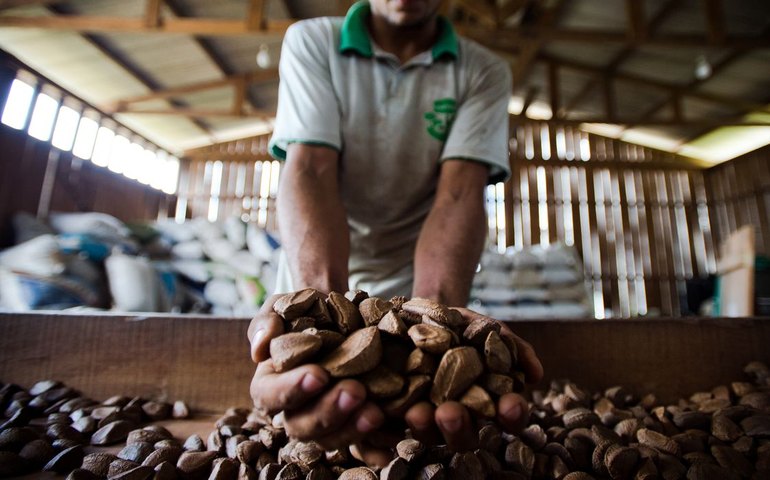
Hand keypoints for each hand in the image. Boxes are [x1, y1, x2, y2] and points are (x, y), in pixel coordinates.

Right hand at [248, 294, 384, 449]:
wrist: (341, 314)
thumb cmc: (305, 311)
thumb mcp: (282, 306)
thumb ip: (266, 322)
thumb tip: (261, 348)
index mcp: (270, 386)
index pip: (270, 396)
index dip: (291, 389)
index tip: (318, 375)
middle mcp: (295, 410)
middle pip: (303, 426)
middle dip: (329, 412)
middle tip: (355, 392)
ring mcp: (327, 421)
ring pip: (333, 438)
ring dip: (354, 429)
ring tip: (377, 413)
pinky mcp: (354, 423)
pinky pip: (364, 445)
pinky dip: (379, 443)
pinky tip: (396, 432)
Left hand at [400, 307, 542, 451]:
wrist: (420, 312)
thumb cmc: (462, 325)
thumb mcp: (487, 329)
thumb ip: (511, 348)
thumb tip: (535, 374)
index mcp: (488, 403)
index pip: (508, 419)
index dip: (512, 416)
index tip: (511, 404)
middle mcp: (459, 418)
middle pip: (464, 438)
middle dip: (459, 427)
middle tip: (450, 412)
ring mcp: (427, 418)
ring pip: (427, 435)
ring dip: (423, 426)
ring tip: (417, 411)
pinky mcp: (394, 411)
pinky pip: (391, 424)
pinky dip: (388, 419)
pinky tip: (384, 408)